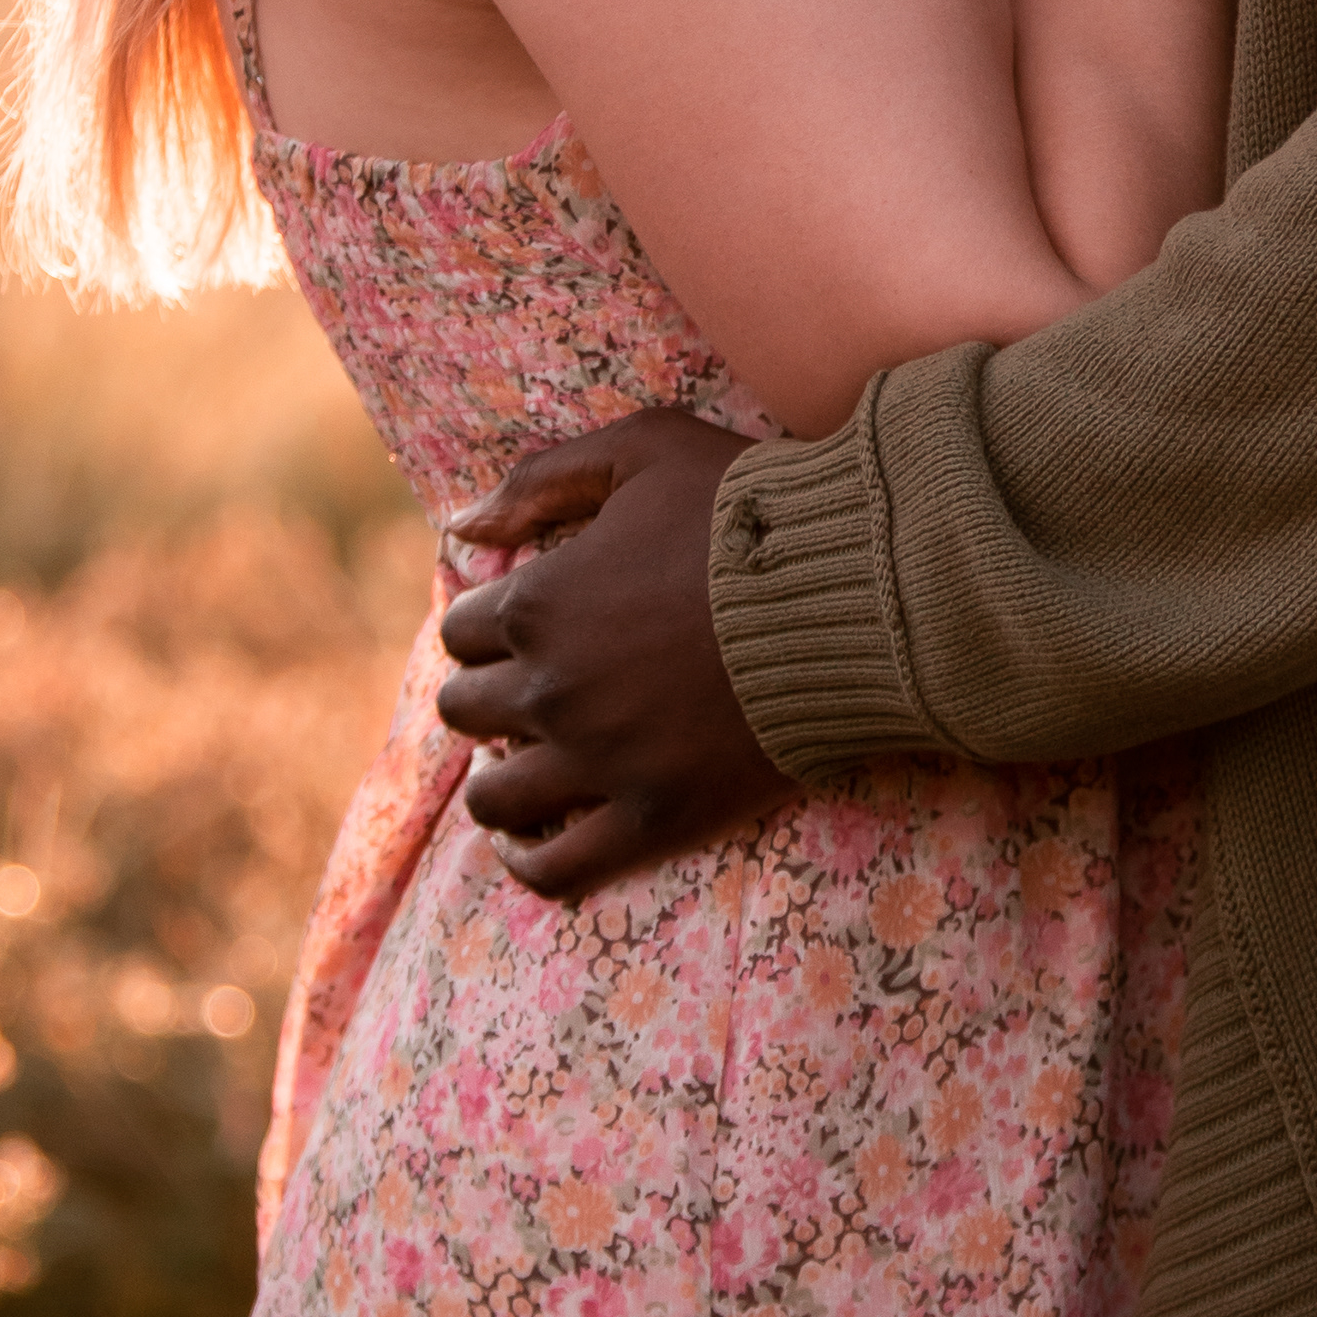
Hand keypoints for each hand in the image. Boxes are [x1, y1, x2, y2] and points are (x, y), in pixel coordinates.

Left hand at [435, 406, 784, 896]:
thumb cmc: (752, 511)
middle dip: (489, 696)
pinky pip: (556, 868)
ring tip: (523, 767)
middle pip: (465, 710)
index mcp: (539, 604)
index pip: (462, 630)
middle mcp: (552, 690)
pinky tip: (526, 843)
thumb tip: (460, 527)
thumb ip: (541, 478)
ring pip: (494, 796)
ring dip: (496, 779)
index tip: (526, 629)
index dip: (489, 626)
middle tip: (533, 691)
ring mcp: (599, 762)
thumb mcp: (645, 448)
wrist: (856, 593)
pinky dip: (527, 860)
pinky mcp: (654, 818)